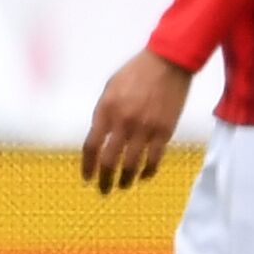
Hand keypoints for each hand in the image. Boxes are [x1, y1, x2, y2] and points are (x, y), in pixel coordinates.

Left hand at [82, 47, 195, 193]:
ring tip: (123, 185)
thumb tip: (100, 137)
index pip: (91, 146)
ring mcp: (145, 127)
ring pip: (132, 164)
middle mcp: (123, 122)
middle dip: (104, 179)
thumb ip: (103, 114)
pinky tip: (144, 176)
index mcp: (105, 110)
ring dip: (126, 179)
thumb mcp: (110, 90)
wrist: (166, 62)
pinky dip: (148, 171)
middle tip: (103, 190)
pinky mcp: (165, 130)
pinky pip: (155, 158)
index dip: (87, 166)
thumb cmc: (135, 73)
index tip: (86, 177)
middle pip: (109, 160)